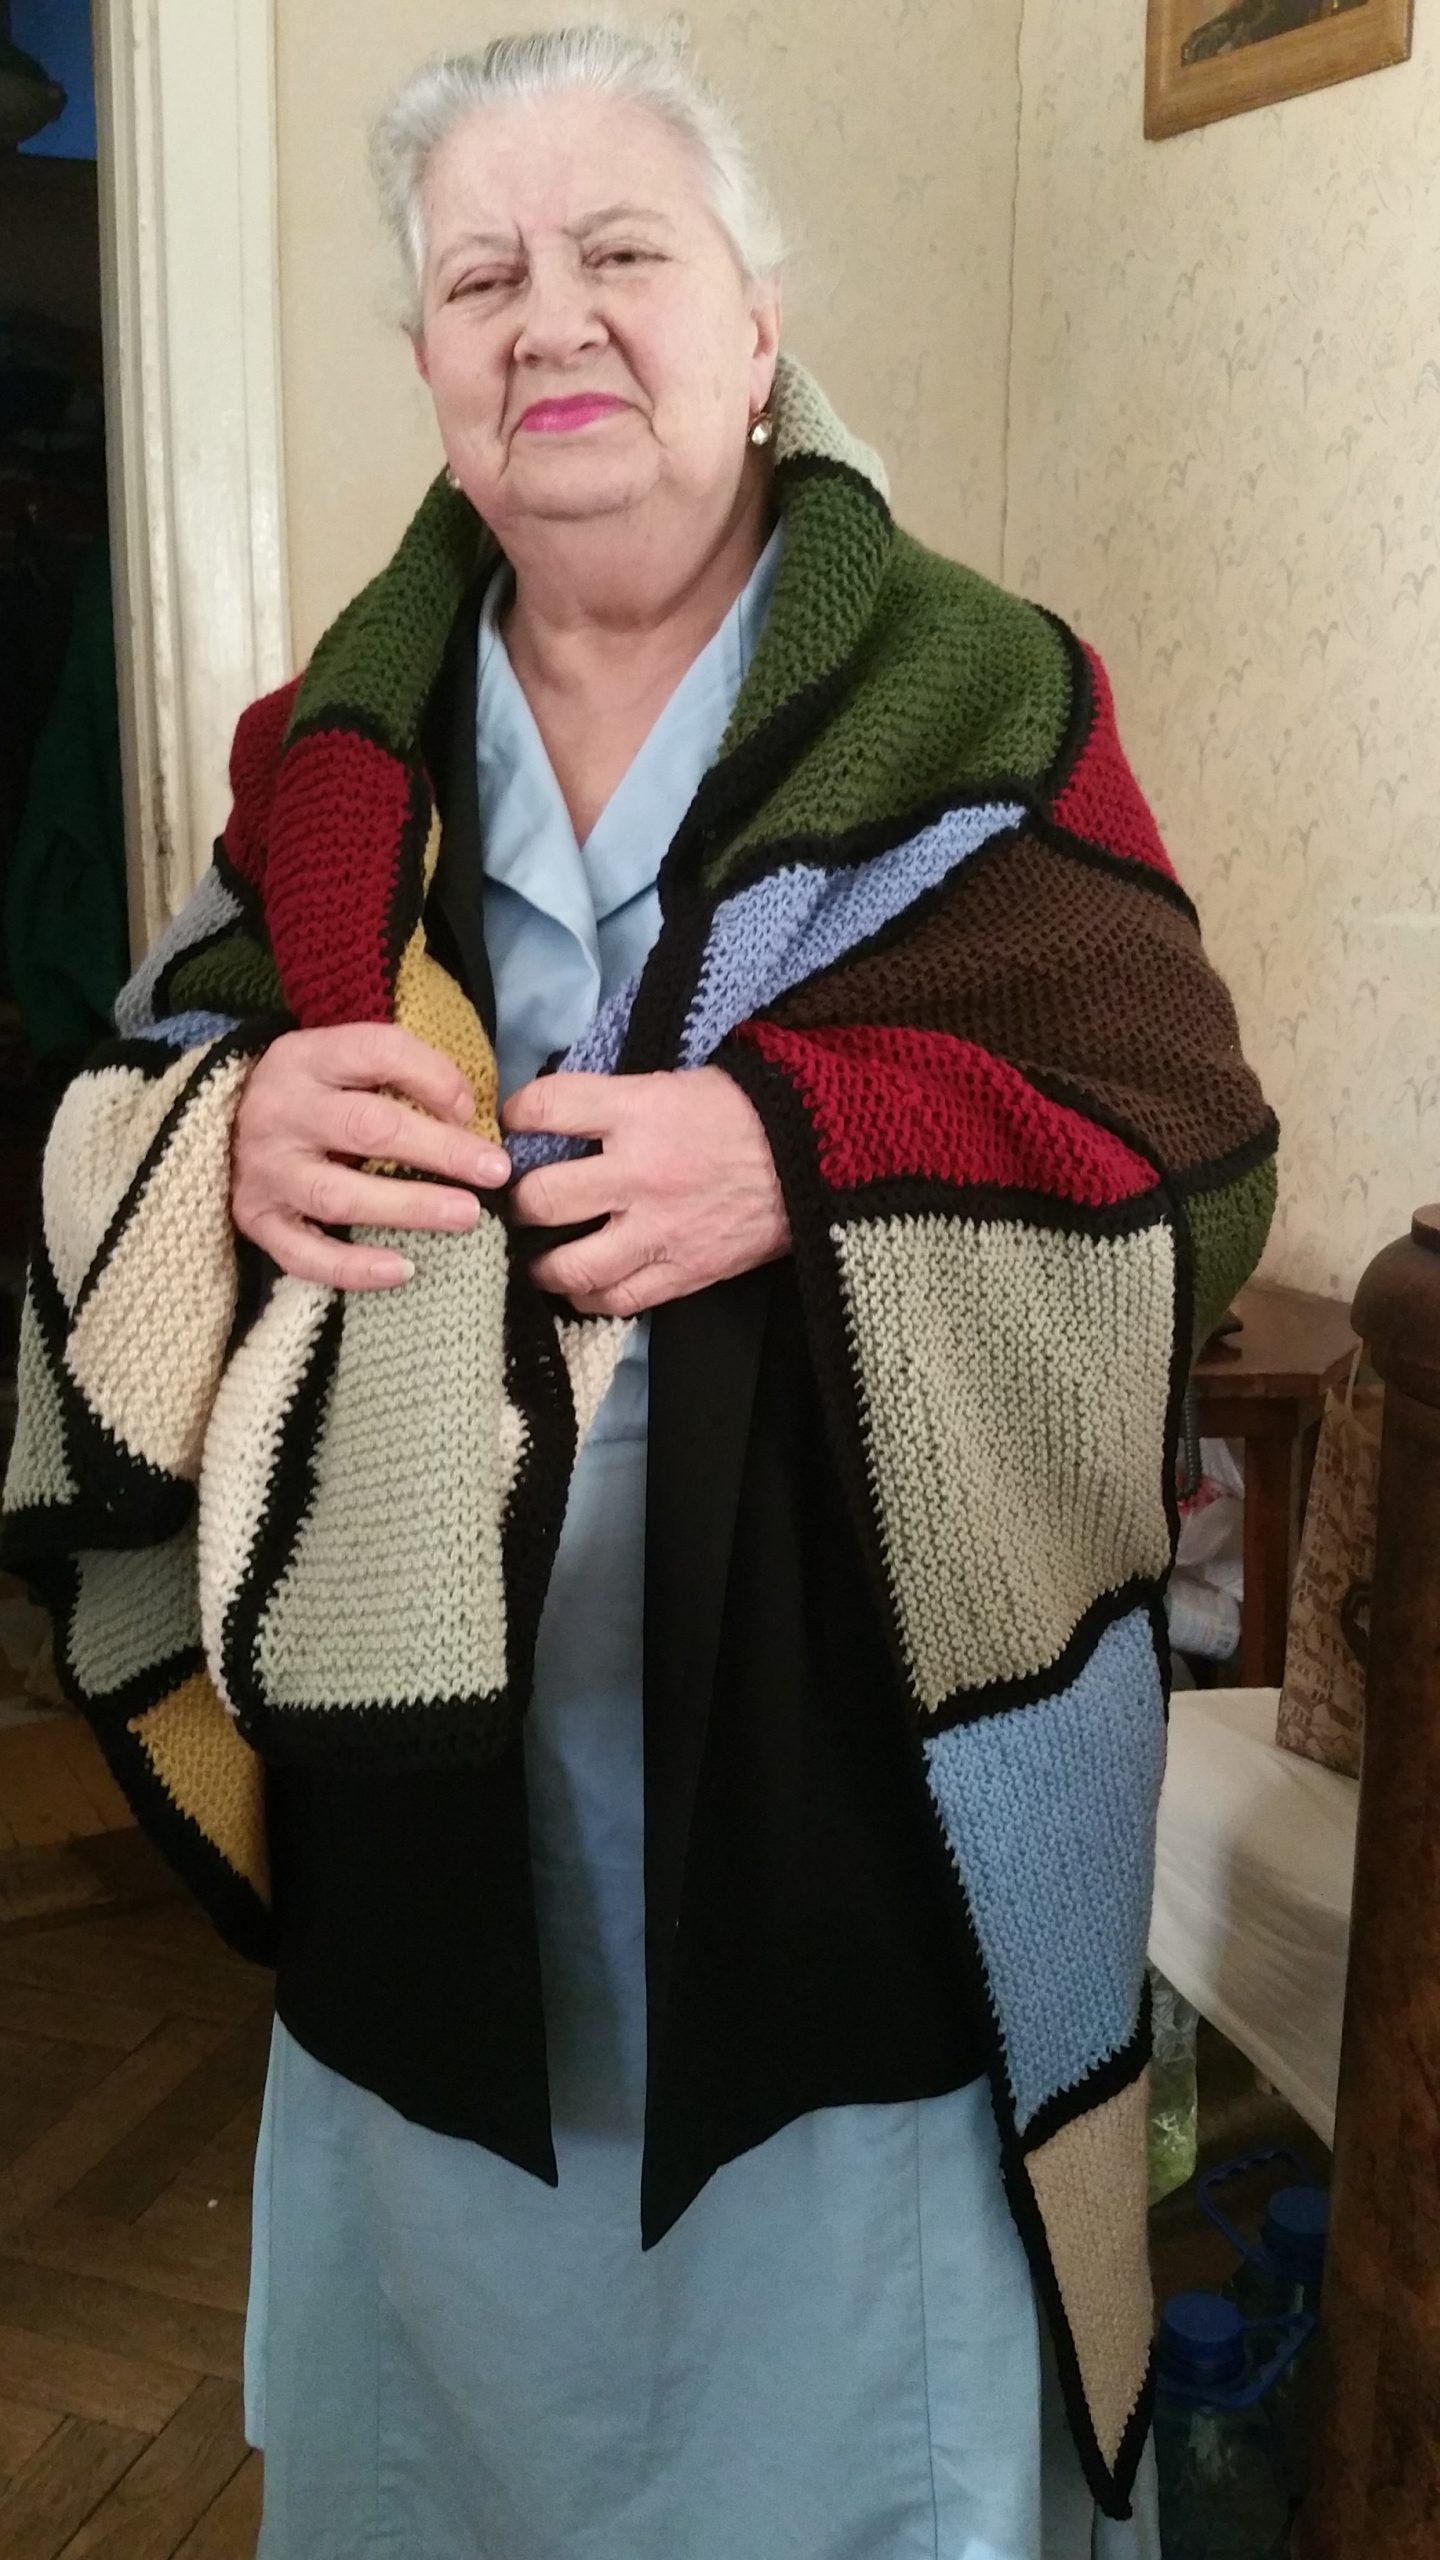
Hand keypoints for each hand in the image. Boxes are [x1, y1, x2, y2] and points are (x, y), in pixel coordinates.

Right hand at [232, 1024, 510, 1289]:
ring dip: (408, 1207)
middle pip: (367, 1128)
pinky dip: (354, 1268)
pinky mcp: (255, 1220)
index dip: (434, 1078)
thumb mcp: (339, 1062)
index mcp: (305, 1057)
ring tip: (467, 1216)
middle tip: (495, 1171)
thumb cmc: (307, 1094)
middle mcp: (280, 1111)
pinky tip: (403, 1270)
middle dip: (440, 1150)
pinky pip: (305, 1255)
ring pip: (339, 1195)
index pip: (378, 1053)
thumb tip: (472, 1117)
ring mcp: (264, 1171)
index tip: (474, 1110)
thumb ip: (396, 1075)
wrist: (218, 1123)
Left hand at [504, 1067, 789, 1315]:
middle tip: (519, 1202)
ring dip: (543, 1263)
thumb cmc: (743, 1113)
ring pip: (571, 1265)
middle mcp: (639, 1173)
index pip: (548, 1107)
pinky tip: (583, 1284)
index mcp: (639, 1111)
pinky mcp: (682, 1273)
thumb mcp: (675, 1085)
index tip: (514, 1124)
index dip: (515, 1115)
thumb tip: (560, 1118)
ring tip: (540, 1256)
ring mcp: (659, 1231)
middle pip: (544, 1198)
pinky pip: (615, 1300)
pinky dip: (587, 1296)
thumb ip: (617, 1104)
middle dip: (520, 1201)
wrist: (814, 1159)